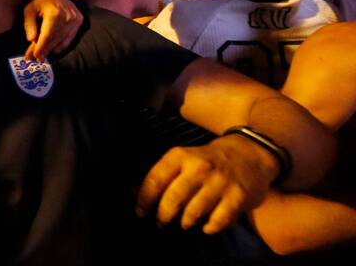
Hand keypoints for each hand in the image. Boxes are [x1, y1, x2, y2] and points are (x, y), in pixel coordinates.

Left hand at [22, 0, 81, 60]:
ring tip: (40, 54)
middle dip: (43, 50)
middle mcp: (68, 17)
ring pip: (62, 41)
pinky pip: (69, 38)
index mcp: (56, 13)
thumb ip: (29, 24)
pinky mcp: (79, 21)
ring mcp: (76, 19)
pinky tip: (51, 49)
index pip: (48, 35)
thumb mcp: (28, 9)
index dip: (40, 47)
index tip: (33, 57)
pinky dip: (60, 44)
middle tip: (33, 58)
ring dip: (51, 49)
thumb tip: (31, 40)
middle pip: (55, 39)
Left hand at [137, 134, 279, 234]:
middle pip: (173, 199)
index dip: (144, 199)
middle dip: (163, 216)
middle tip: (161, 223)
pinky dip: (209, 228)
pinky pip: (217, 221)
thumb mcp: (183, 159)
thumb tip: (132, 194)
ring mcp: (220, 183)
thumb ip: (162, 176)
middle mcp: (199, 168)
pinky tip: (206, 226)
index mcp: (180, 156)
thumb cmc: (207, 160)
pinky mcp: (238, 197)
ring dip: (185, 222)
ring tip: (183, 223)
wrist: (249, 154)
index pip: (155, 180)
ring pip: (193, 212)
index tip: (140, 212)